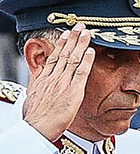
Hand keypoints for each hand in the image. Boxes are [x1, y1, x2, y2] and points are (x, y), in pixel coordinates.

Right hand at [22, 24, 94, 140]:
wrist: (37, 128)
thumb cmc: (35, 119)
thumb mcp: (33, 99)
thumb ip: (39, 89)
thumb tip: (39, 87)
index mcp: (43, 79)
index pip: (53, 57)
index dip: (60, 44)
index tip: (65, 34)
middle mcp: (53, 78)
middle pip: (64, 54)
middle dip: (72, 38)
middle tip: (80, 26)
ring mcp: (63, 83)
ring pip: (72, 59)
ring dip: (81, 44)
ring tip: (87, 32)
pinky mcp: (73, 91)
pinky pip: (81, 72)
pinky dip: (87, 61)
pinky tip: (92, 51)